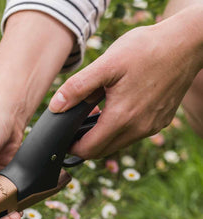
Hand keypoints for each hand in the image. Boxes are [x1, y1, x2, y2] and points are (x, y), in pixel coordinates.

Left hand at [49, 6, 202, 158]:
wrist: (187, 43)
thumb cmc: (146, 49)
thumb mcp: (107, 64)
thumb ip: (78, 88)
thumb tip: (56, 106)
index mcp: (121, 118)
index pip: (88, 150)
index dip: (72, 147)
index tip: (65, 139)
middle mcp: (138, 129)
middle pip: (102, 151)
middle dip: (86, 144)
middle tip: (77, 127)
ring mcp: (151, 128)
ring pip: (118, 145)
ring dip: (103, 137)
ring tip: (96, 115)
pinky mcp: (159, 122)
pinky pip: (133, 135)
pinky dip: (120, 130)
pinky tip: (118, 110)